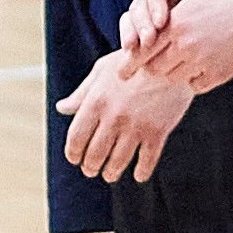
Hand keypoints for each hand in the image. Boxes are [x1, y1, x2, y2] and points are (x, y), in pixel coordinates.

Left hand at [58, 50, 194, 182]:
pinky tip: (138, 175)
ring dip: (111, 173)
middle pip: (95, 154)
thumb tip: (62, 108)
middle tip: (91, 170)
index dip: (73, 153)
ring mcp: (136, 126)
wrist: (170, 57)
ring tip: (109, 175)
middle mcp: (114, 117)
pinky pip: (147, 160)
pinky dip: (142, 172)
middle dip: (90, 167)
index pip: (76, 138)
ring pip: (118, 162)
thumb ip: (82, 92)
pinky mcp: (158, 131)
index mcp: (96, 101)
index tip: (75, 159)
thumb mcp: (103, 70)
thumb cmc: (133, 62)